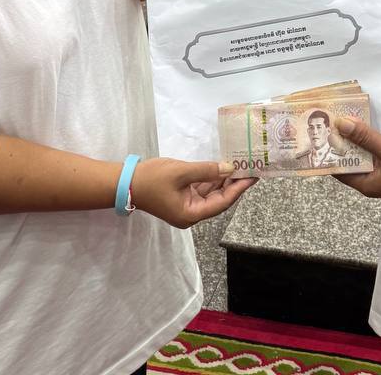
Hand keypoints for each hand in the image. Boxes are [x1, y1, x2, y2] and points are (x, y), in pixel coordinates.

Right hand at [129, 157, 254, 227]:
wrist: (127, 182)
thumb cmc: (153, 179)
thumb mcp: (181, 172)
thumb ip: (207, 171)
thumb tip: (229, 168)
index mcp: (191, 214)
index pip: (222, 203)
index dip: (238, 189)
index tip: (252, 177)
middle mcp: (191, 214)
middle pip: (219, 200)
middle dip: (234, 184)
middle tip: (250, 168)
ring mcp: (186, 206)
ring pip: (211, 194)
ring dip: (224, 181)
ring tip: (240, 166)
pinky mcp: (182, 197)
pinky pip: (202, 189)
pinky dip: (212, 179)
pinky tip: (222, 168)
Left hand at [334, 115, 380, 199]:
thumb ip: (364, 137)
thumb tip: (340, 125)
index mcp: (366, 184)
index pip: (338, 170)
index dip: (327, 153)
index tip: (318, 135)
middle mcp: (371, 178)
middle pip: (349, 159)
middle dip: (340, 141)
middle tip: (327, 119)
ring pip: (361, 152)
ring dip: (353, 136)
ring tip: (340, 116)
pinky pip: (373, 148)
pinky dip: (367, 137)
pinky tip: (362, 121)